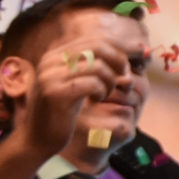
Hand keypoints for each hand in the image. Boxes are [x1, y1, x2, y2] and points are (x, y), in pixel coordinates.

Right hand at [13, 33, 128, 161]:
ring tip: (105, 93)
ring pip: (98, 66)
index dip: (121, 46)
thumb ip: (94, 65)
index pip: (95, 38)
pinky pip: (93, 83)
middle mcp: (51, 60)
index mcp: (56, 54)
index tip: (141, 54)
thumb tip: (132, 50)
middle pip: (98, 46)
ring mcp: (52, 75)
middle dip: (120, 60)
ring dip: (110, 81)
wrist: (38, 139)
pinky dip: (102, 91)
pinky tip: (96, 99)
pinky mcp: (56, 93)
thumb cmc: (63, 112)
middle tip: (125, 78)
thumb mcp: (77, 83)